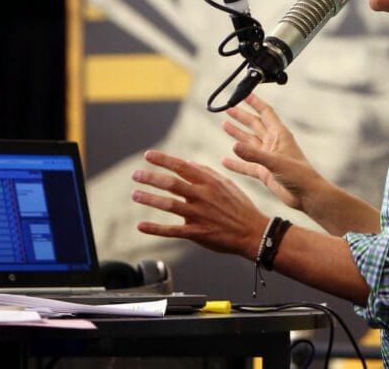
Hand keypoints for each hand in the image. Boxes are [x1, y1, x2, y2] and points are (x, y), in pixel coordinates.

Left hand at [132, 150, 268, 259]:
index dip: (163, 160)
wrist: (253, 232)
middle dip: (151, 178)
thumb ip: (207, 173)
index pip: (182, 166)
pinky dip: (155, 228)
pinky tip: (141, 226)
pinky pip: (172, 230)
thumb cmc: (240, 207)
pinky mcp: (197, 233)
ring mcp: (199, 215)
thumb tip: (187, 163)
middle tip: (136, 174)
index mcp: (210, 182)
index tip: (148, 155)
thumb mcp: (227, 184)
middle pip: (172, 183)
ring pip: (169, 204)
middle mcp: (203, 196)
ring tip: (135, 194)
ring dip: (150, 198)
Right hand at [221, 94, 325, 211]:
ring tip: (225, 125)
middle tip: (227, 108)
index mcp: (279, 135)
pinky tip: (225, 160)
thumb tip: (234, 146)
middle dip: (241, 116)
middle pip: (254, 125)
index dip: (255, 102)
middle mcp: (273, 144)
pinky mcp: (264, 172)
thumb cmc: (300, 175)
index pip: (265, 113)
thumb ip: (254, 155)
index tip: (244, 93)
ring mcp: (268, 157)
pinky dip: (235, 163)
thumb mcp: (275, 163)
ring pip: (249, 142)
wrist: (307, 196)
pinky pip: (246, 165)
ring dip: (237, 134)